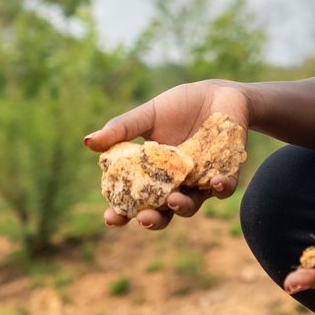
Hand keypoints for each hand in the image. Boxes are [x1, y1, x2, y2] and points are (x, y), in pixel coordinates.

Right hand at [84, 80, 250, 230]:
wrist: (218, 95)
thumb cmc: (179, 108)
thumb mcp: (147, 116)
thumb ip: (121, 130)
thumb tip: (88, 142)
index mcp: (153, 176)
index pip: (134, 202)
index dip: (122, 213)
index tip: (111, 218)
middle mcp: (176, 185)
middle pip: (163, 212)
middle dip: (153, 219)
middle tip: (145, 218)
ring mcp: (201, 183)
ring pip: (192, 205)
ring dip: (183, 207)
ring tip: (175, 200)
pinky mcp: (227, 174)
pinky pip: (224, 188)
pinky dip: (220, 188)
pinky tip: (216, 182)